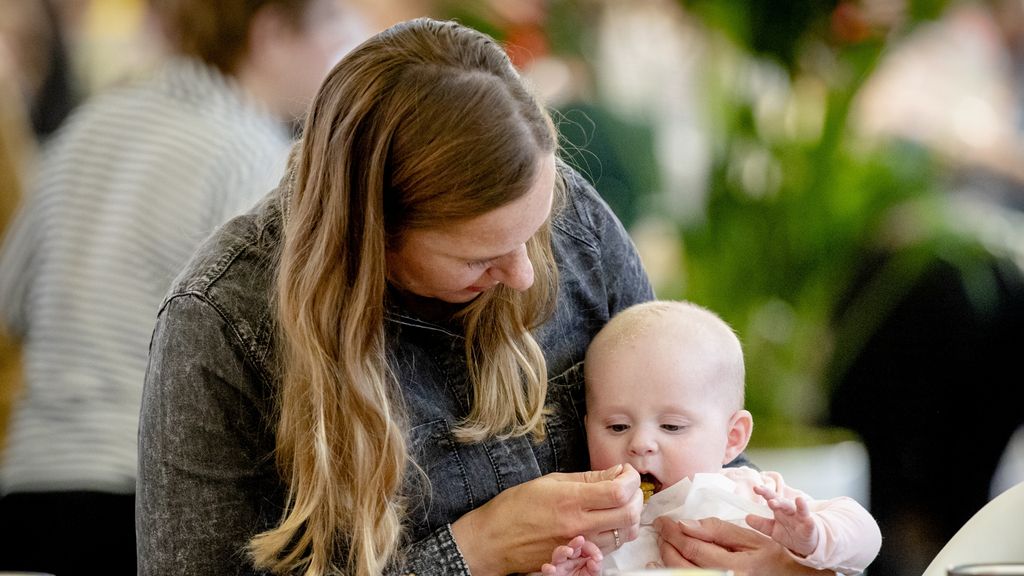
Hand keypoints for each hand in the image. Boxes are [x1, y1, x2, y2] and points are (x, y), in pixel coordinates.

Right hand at [451, 464, 641, 575]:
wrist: (493, 540)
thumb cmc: (514, 507)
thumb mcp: (549, 482)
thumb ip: (587, 478)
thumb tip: (615, 472)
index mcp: (571, 499)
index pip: (619, 491)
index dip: (631, 479)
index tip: (626, 472)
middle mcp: (578, 524)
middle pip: (629, 514)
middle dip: (636, 497)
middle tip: (628, 487)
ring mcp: (579, 544)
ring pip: (624, 534)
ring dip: (629, 516)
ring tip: (619, 503)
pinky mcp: (576, 559)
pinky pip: (609, 548)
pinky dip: (616, 533)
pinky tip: (606, 521)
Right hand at [540, 535, 602, 575]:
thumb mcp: (593, 574)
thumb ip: (596, 567)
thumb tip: (595, 560)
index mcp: (579, 557)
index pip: (584, 547)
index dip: (591, 549)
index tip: (597, 557)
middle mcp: (568, 560)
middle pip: (569, 547)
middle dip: (575, 543)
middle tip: (580, 540)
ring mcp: (559, 567)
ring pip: (557, 554)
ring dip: (562, 551)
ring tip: (569, 551)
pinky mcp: (552, 575)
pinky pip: (546, 571)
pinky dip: (547, 568)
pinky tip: (551, 568)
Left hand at [653, 516, 831, 575]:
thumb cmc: (770, 557)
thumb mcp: (748, 537)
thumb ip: (717, 529)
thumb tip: (685, 524)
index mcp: (735, 566)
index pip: (692, 547)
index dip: (672, 532)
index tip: (663, 521)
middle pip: (681, 564)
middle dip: (666, 544)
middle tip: (662, 529)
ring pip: (680, 574)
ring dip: (666, 558)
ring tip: (663, 542)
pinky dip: (671, 573)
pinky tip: (662, 566)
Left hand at [746, 484, 818, 556]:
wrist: (808, 541)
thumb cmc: (790, 532)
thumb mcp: (773, 530)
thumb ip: (761, 524)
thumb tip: (747, 517)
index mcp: (779, 510)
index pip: (771, 498)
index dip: (764, 493)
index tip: (756, 487)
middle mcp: (789, 511)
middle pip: (783, 502)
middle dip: (778, 500)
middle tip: (770, 501)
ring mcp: (800, 518)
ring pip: (798, 510)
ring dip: (798, 506)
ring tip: (798, 499)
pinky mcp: (809, 527)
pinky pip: (809, 522)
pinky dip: (809, 519)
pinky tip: (809, 518)